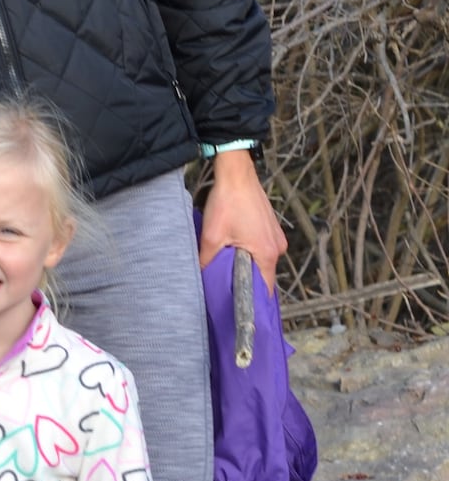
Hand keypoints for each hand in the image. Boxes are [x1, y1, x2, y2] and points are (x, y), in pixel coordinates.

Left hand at [198, 148, 286, 289]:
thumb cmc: (227, 202)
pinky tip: (235, 243)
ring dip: (246, 262)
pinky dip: (250, 249)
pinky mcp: (271, 227)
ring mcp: (276, 236)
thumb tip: (202, 278)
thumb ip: (207, 261)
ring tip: (229, 260)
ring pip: (261, 259)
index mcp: (267, 253)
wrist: (236, 173)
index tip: (241, 308)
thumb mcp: (211, 236)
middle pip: (263, 274)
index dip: (253, 300)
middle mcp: (277, 247)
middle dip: (246, 279)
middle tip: (227, 284)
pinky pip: (261, 246)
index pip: (266, 289)